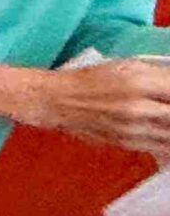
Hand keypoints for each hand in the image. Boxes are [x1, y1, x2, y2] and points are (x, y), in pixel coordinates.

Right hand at [0, 59, 169, 153]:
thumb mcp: (128, 67)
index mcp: (139, 82)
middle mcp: (137, 108)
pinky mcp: (126, 143)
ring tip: (166, 123)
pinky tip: (167, 138)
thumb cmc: (90, 79)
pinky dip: (169, 145)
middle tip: (168, 111)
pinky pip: (160, 148)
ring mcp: (132, 129)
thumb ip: (160, 76)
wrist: (56, 101)